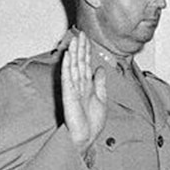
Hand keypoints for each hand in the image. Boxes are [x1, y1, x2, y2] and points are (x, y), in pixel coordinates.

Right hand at [61, 31, 107, 151]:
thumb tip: (100, 69)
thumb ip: (99, 83)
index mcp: (87, 86)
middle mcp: (79, 85)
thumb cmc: (92, 122)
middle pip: (80, 62)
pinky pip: (67, 77)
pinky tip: (68, 55)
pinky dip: (67, 66)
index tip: (87, 39)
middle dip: (81, 48)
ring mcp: (73, 88)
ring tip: (74, 39)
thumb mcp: (101, 99)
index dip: (87, 52)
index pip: (86, 64)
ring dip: (74, 53)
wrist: (87, 136)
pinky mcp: (68, 94)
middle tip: (81, 33)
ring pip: (73, 67)